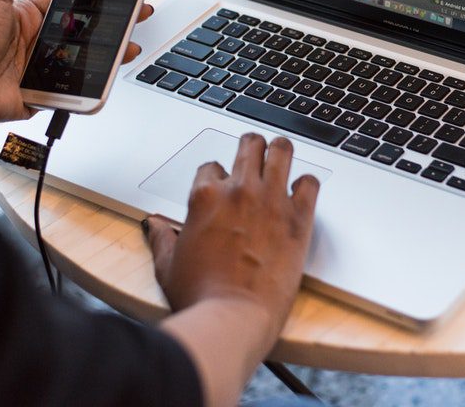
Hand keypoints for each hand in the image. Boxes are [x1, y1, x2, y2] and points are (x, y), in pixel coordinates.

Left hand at [0, 0, 152, 126]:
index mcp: (29, 14)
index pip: (71, 1)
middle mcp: (39, 40)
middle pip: (86, 30)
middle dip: (114, 22)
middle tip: (138, 13)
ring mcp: (44, 67)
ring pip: (87, 58)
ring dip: (111, 52)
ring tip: (131, 44)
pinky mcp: (46, 92)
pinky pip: (76, 87)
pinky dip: (94, 83)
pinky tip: (110, 72)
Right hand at [145, 134, 319, 351]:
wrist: (233, 317)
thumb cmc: (200, 296)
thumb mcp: (168, 266)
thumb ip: (162, 238)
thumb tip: (154, 225)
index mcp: (205, 197)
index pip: (211, 166)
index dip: (217, 176)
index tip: (222, 188)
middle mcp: (239, 190)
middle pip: (249, 145)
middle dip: (251, 147)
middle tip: (255, 156)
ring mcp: (271, 200)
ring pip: (282, 150)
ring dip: (280, 152)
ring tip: (281, 157)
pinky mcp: (298, 218)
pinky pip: (310, 182)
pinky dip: (307, 184)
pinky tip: (301, 193)